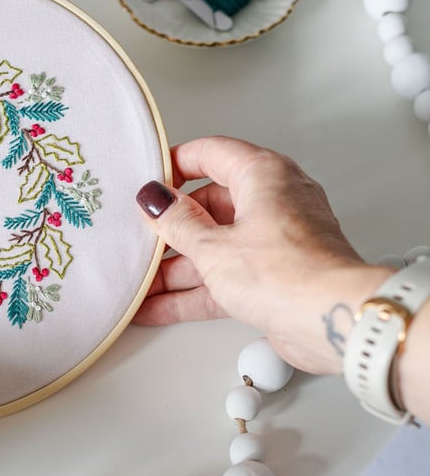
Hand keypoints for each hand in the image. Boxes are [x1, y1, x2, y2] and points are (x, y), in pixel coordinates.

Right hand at [134, 136, 392, 374]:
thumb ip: (177, 223)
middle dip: (170, 228)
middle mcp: (273, 201)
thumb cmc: (290, 273)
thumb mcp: (213, 246)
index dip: (174, 164)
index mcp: (262, 175)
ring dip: (176, 267)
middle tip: (140, 237)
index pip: (210, 153)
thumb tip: (156, 202)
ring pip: (215, 245)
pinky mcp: (274, 276)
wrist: (335, 322)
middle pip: (208, 205)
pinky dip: (194, 290)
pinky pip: (225, 275)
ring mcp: (274, 240)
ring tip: (141, 281)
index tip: (149, 183)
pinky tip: (159, 306)